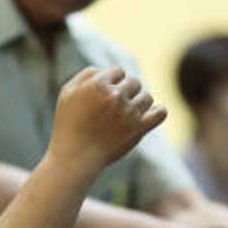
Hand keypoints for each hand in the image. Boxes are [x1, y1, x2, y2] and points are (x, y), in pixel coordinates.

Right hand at [50, 66, 166, 174]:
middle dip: (126, 92)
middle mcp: (115, 96)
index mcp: (98, 85)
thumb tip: (105, 70)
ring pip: (147, 97)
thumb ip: (86, 75)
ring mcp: (129, 113)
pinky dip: (158, 112)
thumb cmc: (68, 125)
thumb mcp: (67, 93)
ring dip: (139, 103)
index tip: (104, 97)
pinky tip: (150, 115)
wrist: (75, 157)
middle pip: (134, 82)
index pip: (118, 72)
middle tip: (114, 108)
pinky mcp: (139, 129)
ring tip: (127, 115)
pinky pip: (160, 113)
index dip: (112, 83)